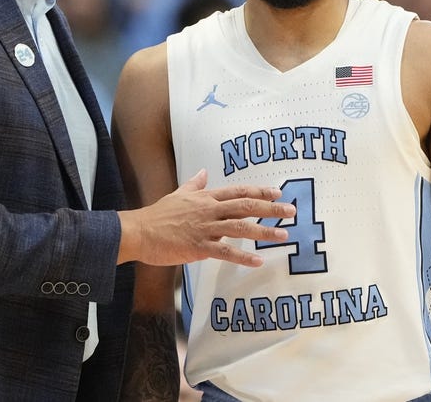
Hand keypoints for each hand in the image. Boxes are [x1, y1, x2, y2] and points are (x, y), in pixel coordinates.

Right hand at [118, 169, 295, 266]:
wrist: (139, 232)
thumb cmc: (158, 215)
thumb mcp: (179, 193)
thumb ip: (195, 183)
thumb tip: (204, 171)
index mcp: (205, 197)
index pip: (238, 191)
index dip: (259, 192)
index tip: (278, 193)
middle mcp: (209, 210)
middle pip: (245, 206)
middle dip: (271, 208)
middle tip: (291, 211)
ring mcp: (205, 228)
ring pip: (240, 227)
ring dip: (264, 231)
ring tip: (283, 235)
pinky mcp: (198, 246)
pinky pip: (225, 251)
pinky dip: (243, 256)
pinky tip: (258, 260)